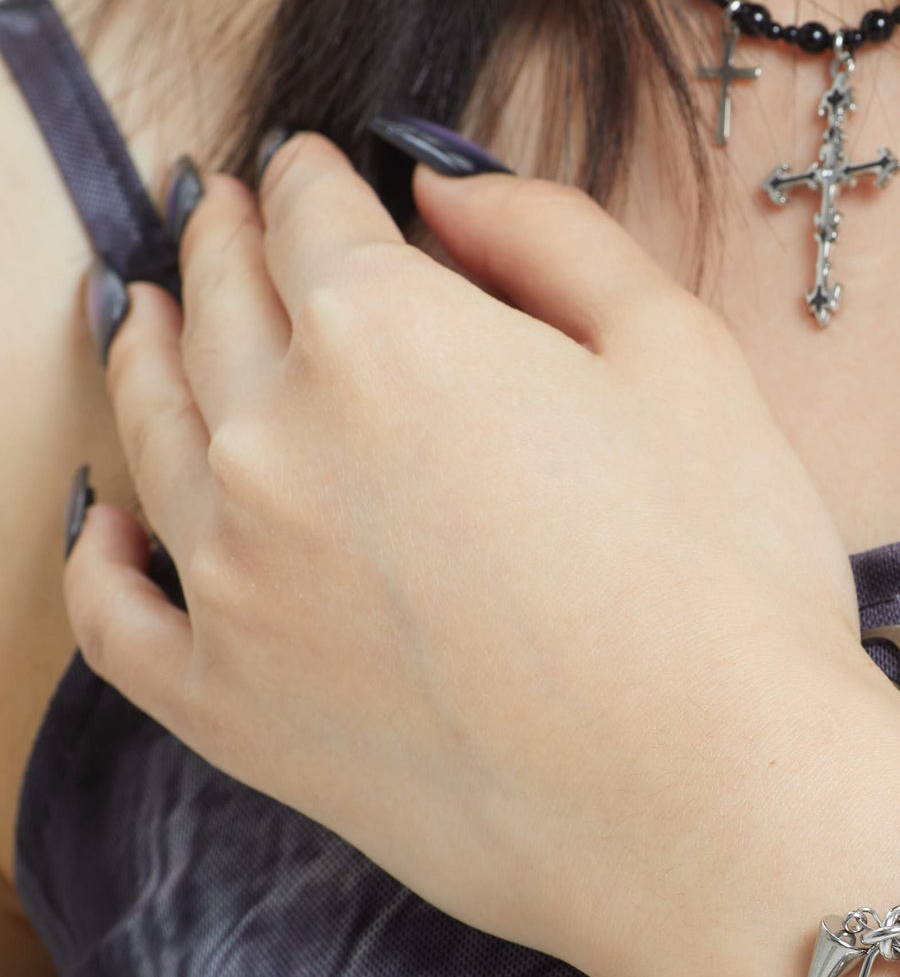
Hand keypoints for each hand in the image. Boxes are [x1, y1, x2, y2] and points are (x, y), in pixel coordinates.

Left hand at [62, 137, 885, 976]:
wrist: (718, 808)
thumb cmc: (728, 587)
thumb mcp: (681, 353)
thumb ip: (552, 238)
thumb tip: (445, 196)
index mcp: (380, 333)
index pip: (315, 217)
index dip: (314, 177)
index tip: (313, 168)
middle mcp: (273, 442)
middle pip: (218, 309)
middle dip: (225, 247)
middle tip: (227, 217)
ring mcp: (234, 582)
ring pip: (150, 435)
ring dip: (141, 355)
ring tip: (141, 317)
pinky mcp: (230, 710)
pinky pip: (114, 617)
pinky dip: (94, 555)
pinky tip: (102, 520)